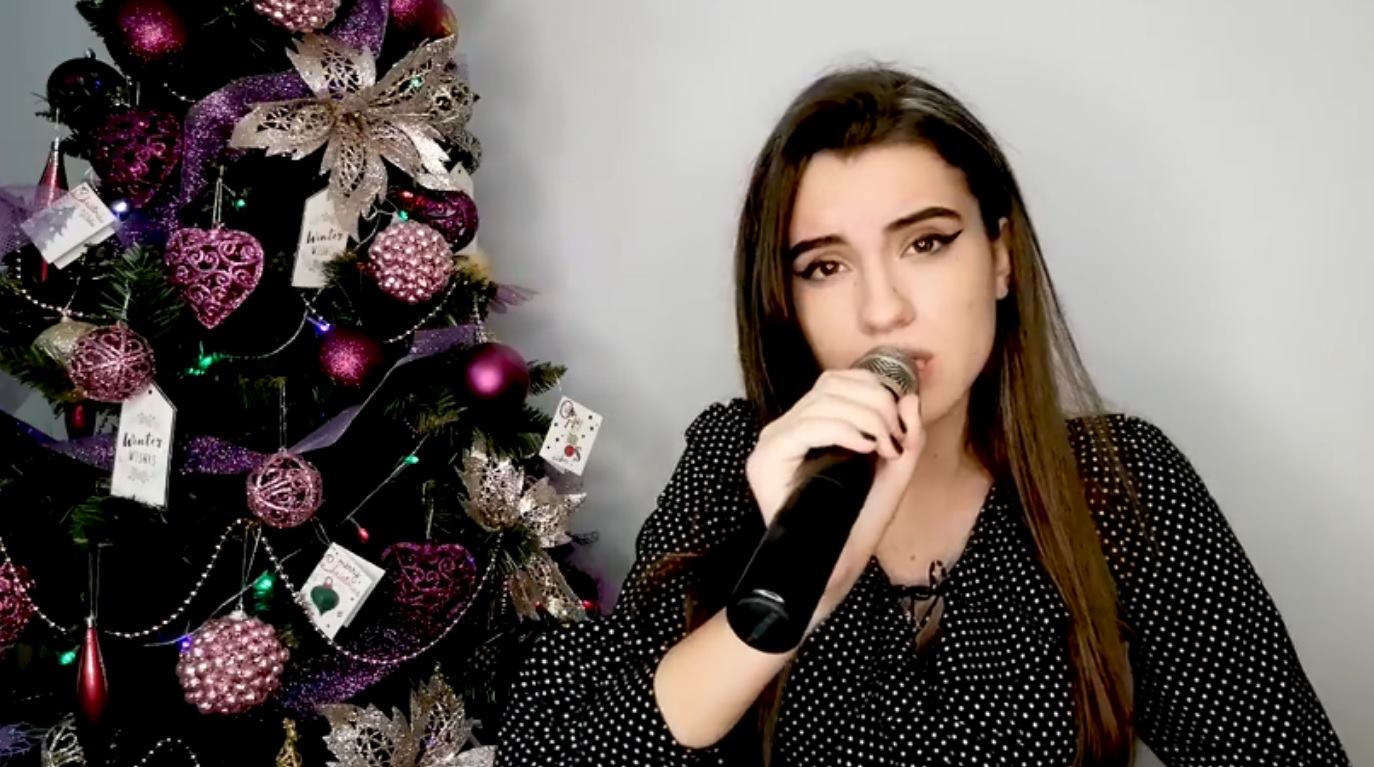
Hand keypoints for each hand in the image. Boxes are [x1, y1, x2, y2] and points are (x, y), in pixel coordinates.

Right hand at [744, 369, 924, 626]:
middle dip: (875, 404)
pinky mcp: (764, 462)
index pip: (837, 380)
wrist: (833, 570)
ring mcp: (772, 443)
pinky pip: (806, 427)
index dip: (873, 388)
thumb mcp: (893, 473)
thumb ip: (906, 436)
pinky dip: (842, 430)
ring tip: (883, 449)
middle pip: (831, 385)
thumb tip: (910, 398)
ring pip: (821, 402)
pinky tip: (863, 449)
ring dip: (865, 418)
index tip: (900, 424)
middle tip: (895, 440)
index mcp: (809, 425)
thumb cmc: (857, 524)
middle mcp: (785, 428)